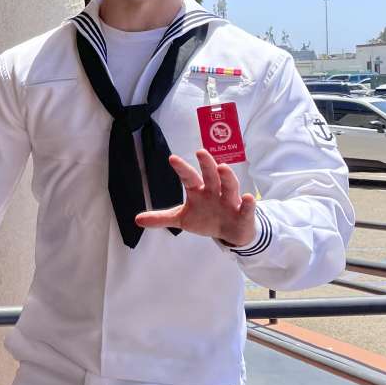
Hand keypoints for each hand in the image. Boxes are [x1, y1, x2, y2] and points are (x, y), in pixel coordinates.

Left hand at [134, 149, 256, 246]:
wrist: (230, 231)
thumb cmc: (206, 218)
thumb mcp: (182, 219)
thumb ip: (162, 218)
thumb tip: (137, 220)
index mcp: (199, 191)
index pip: (189, 177)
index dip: (181, 168)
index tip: (172, 159)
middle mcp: (215, 191)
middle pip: (210, 176)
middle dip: (206, 164)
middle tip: (201, 152)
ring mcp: (230, 201)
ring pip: (229, 187)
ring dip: (227, 177)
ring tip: (222, 167)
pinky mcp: (243, 214)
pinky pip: (246, 208)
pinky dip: (248, 204)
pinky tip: (248, 197)